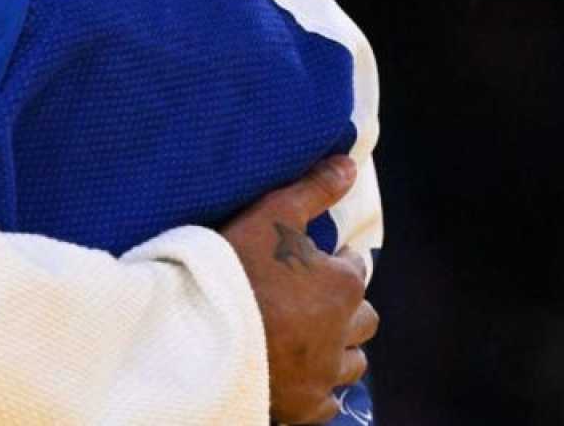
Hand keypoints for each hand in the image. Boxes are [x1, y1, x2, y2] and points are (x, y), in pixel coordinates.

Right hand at [221, 155, 377, 424]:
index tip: (314, 261)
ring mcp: (325, 372)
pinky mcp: (306, 405)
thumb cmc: (235, 267)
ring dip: (340, 349)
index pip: (353, 268)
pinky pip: (329, 402)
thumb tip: (348, 163)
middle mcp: (344, 331)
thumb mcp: (273, 214)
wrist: (200, 331)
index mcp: (341, 284)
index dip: (334, 262)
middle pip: (363, 318)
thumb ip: (314, 189)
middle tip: (317, 300)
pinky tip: (304, 379)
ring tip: (314, 339)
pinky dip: (321, 390)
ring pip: (353, 362)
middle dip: (347, 307)